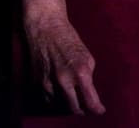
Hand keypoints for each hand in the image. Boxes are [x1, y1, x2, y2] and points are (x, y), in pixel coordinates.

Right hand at [20, 0, 104, 115]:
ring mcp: (49, 83)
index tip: (100, 111)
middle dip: (83, 110)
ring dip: (68, 104)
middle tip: (88, 108)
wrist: (46, 28)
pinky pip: (49, 99)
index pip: (90, 100)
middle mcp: (64, 81)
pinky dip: (56, 99)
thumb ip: (88, 75)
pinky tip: (62, 92)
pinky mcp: (38, 83)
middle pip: (74, 108)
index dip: (97, 109)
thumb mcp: (87, 55)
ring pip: (60, 105)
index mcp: (81, 72)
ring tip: (76, 98)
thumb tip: (88, 90)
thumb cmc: (69, 39)